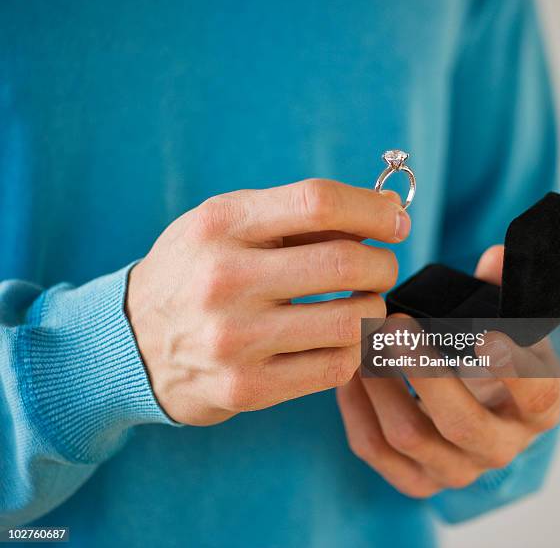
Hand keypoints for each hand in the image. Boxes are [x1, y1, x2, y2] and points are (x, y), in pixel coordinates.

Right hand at [126, 179, 409, 425]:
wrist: (133, 341)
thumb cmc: (195, 272)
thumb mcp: (225, 226)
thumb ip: (293, 218)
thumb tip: (378, 219)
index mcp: (221, 225)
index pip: (317, 203)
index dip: (372, 210)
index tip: (396, 222)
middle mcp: (224, 279)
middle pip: (344, 262)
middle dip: (383, 263)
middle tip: (380, 268)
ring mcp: (234, 338)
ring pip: (351, 320)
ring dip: (373, 309)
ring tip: (361, 304)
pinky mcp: (246, 387)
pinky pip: (335, 367)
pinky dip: (354, 349)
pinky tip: (341, 339)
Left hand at [337, 245, 559, 496]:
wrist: (476, 408)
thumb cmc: (490, 359)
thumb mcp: (507, 325)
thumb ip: (501, 290)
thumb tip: (495, 256)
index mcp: (536, 408)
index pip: (536, 394)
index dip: (514, 367)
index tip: (486, 333)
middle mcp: (498, 446)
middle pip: (460, 422)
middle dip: (422, 370)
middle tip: (394, 324)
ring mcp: (454, 469)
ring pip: (409, 435)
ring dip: (378, 383)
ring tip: (362, 340)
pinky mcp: (413, 478)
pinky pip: (374, 447)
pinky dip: (354, 406)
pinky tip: (346, 369)